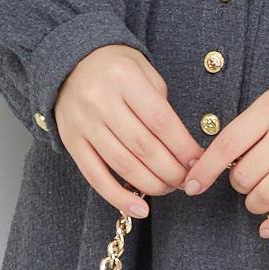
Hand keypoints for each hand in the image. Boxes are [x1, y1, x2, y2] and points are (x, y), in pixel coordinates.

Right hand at [53, 44, 203, 215]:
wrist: (69, 60)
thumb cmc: (115, 67)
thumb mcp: (144, 71)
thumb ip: (161, 104)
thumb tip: (183, 149)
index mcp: (124, 78)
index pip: (160, 121)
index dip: (183, 147)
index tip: (199, 162)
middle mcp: (101, 101)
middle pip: (144, 147)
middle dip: (171, 170)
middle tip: (187, 180)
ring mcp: (83, 123)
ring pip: (123, 165)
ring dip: (152, 184)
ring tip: (169, 189)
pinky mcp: (71, 141)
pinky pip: (95, 176)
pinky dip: (118, 197)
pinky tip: (139, 209)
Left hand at [177, 69, 268, 236]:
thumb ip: (253, 125)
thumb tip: (222, 160)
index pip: (226, 145)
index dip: (203, 170)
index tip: (191, 186)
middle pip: (243, 176)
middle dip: (238, 186)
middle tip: (248, 182)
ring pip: (265, 196)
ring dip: (255, 205)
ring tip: (260, 199)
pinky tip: (268, 229)